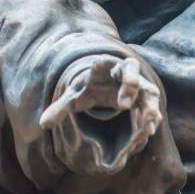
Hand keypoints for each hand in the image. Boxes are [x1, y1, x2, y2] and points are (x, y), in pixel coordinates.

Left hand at [38, 55, 162, 170]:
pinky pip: (152, 104)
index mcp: (103, 67)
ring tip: (148, 124)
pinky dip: (152, 116)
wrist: (106, 84)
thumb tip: (42, 124)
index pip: (104, 63)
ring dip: (148, 105)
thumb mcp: (74, 97)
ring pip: (147, 89)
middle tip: (124, 106)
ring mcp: (138, 83)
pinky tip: (149, 130)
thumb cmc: (89, 89)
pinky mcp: (145, 96)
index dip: (104, 67)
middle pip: (131, 69)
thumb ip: (60, 108)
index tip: (97, 77)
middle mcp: (123, 71)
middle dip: (130, 84)